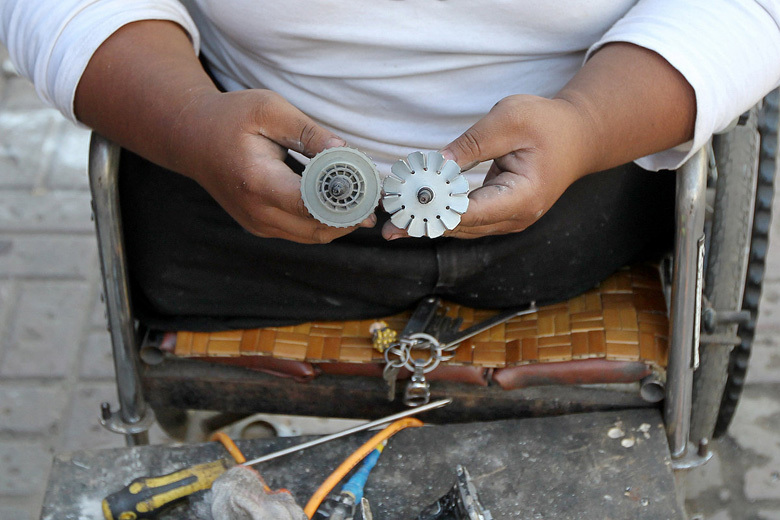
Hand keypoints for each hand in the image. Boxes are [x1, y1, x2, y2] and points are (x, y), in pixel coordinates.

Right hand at [176, 89, 375, 242]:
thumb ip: (309, 132)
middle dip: (352, 216)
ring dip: (342, 224)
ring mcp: (257, 224)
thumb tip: (345, 151)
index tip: (373, 192)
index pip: (311, 204)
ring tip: (367, 203)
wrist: (191, 137)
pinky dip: (324, 223)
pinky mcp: (260, 227)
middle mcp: (256, 211)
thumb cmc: (230, 117)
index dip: (347, 202)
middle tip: (379, 200)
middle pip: (316, 228)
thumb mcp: (270, 109)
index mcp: (257, 181)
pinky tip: (343, 205)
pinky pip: (301, 233)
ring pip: (312, 236)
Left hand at [382, 94, 592, 239]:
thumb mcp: (510, 119)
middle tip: (386, 224)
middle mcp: (515, 218)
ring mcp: (509, 220)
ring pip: (461, 228)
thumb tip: (435, 164)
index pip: (470, 213)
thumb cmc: (548, 124)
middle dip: (423, 223)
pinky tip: (415, 211)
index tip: (402, 210)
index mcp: (522, 198)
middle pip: (461, 227)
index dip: (434, 212)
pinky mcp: (501, 214)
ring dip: (429, 222)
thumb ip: (472, 143)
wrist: (579, 135)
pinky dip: (441, 214)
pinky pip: (466, 219)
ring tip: (392, 222)